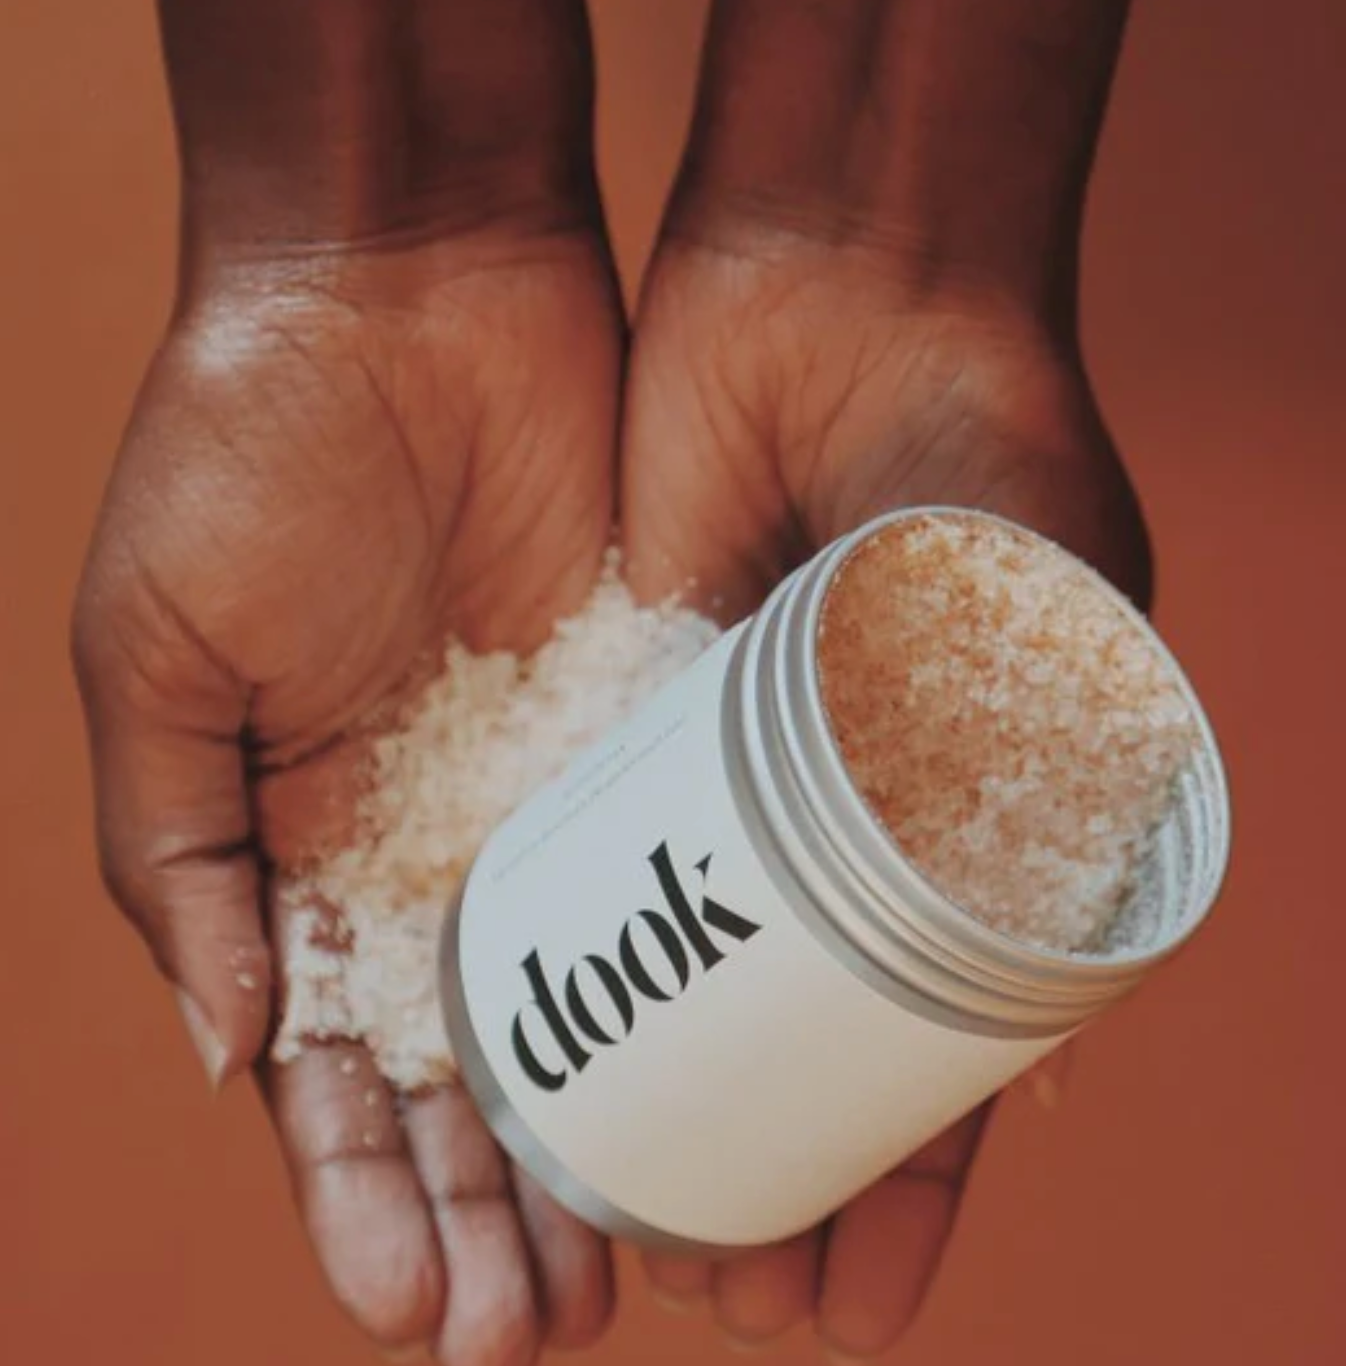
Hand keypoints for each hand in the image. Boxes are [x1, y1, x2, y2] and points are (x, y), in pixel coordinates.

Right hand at [72, 219, 620, 1361]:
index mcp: (301, 856)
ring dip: (597, 1146)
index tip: (405, 1308)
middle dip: (490, 1212)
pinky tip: (720, 1094)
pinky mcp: (650, 727)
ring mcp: (550, 795)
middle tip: (538, 1336)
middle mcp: (434, 848)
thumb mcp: (158, 661)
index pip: (331, 1073)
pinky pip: (679, 880)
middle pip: (468, 1076)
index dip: (360, 1196)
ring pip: (587, 1011)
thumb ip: (174, 862)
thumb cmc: (247, 458)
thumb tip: (224, 1053)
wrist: (408, 296)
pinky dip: (692, 991)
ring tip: (628, 1278)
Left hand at [619, 158, 1148, 1365]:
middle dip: (747, 1182)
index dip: (899, 1185)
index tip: (852, 1297)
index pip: (930, 1064)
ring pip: (660, 991)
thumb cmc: (977, 428)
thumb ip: (1049, 759)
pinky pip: (567, 873)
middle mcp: (831, 835)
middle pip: (781, 1050)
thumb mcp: (1047, 611)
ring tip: (584, 1243)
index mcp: (962, 850)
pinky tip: (513, 1082)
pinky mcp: (610, 724)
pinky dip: (546, 979)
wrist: (831, 283)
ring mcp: (714, 788)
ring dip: (629, 1115)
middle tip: (705, 1301)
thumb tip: (1033, 959)